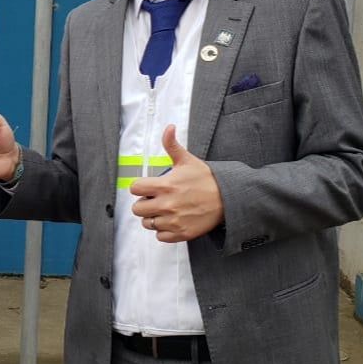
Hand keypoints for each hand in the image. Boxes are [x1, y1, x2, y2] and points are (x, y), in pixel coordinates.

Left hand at [130, 125, 223, 241]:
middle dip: (144, 203)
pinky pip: (160, 236)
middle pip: (137, 209)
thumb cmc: (206, 179)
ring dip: (153, 217)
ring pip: (147, 223)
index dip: (140, 187)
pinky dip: (163, 230)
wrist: (228, 198)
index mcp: (164, 185)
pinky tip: (171, 220)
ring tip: (164, 210)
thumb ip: (172, 145)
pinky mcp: (181, 233)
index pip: (135, 189)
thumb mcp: (187, 160)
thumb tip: (168, 128)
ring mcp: (173, 220)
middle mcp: (166, 204)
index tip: (147, 187)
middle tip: (155, 200)